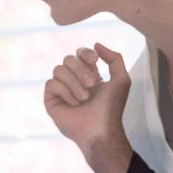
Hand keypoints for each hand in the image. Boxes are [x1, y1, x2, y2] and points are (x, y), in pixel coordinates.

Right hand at [43, 42, 134, 172]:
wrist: (100, 128)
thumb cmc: (112, 107)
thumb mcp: (121, 79)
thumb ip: (114, 58)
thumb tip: (96, 44)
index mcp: (88, 74)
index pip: (80, 53)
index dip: (85, 53)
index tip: (94, 62)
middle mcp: (73, 80)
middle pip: (68, 58)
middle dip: (81, 70)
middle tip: (92, 85)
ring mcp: (61, 90)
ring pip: (58, 69)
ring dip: (74, 83)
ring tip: (84, 98)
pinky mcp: (51, 100)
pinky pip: (51, 83)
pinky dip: (65, 91)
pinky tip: (74, 104)